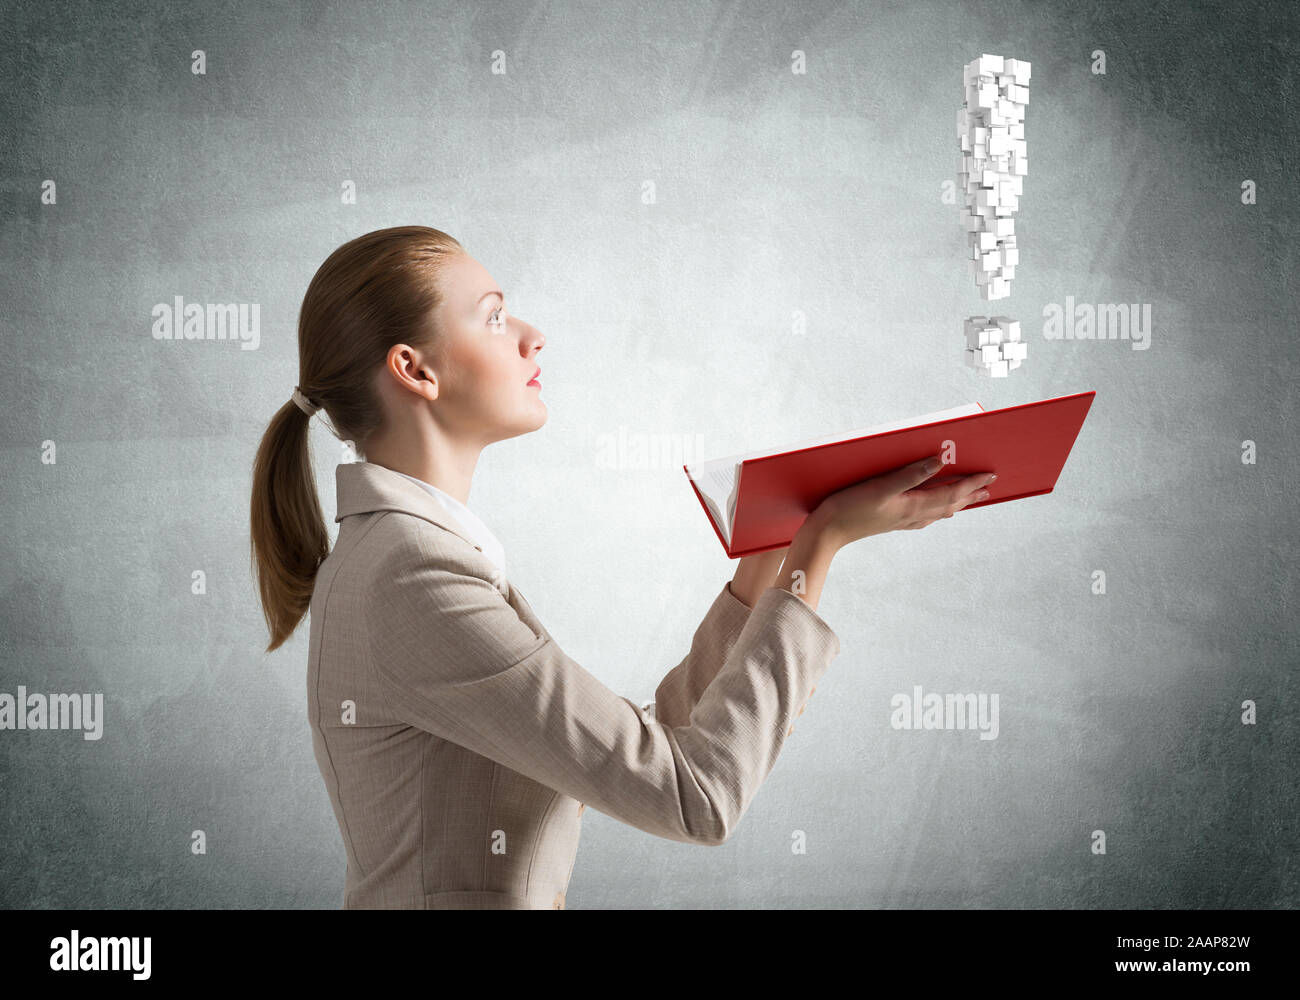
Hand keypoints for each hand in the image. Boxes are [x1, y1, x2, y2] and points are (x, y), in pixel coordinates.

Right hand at [810, 454, 995, 549]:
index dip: (971, 483)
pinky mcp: (891, 522)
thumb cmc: (850, 508)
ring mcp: (902, 521)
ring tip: (968, 499)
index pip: (950, 493)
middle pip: (949, 504)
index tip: (990, 475)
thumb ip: (910, 474)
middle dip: (969, 495)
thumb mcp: (880, 487)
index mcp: (913, 506)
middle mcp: (912, 516)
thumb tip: (939, 462)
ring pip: (937, 512)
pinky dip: (936, 511)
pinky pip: (923, 516)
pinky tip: (931, 513)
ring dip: (955, 504)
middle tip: (988, 488)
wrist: (827, 533)